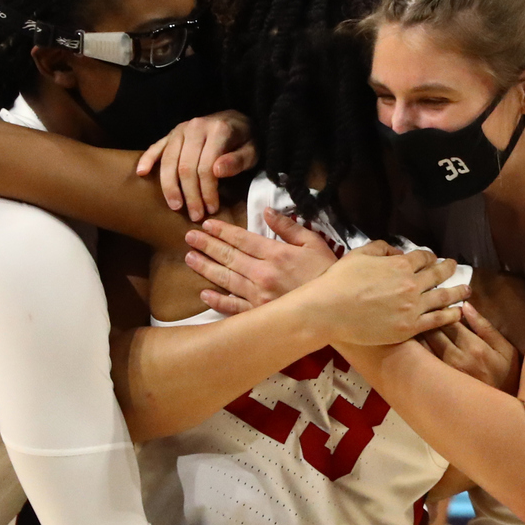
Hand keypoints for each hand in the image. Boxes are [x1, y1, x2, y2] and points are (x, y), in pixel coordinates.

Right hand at [135, 111, 256, 221]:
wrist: (236, 119)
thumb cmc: (246, 139)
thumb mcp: (252, 150)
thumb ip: (238, 161)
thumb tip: (217, 171)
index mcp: (218, 130)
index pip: (206, 167)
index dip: (207, 191)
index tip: (211, 209)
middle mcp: (195, 127)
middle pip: (186, 167)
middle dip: (190, 194)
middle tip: (195, 215)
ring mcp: (181, 129)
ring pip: (169, 161)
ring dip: (170, 187)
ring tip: (176, 206)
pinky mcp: (171, 133)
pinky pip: (156, 146)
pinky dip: (147, 159)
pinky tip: (141, 173)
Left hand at [186, 210, 338, 314]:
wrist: (336, 307)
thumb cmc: (327, 272)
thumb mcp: (313, 243)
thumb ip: (288, 227)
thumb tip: (267, 211)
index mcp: (276, 254)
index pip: (242, 239)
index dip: (222, 231)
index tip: (207, 224)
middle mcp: (263, 273)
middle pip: (229, 256)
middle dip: (207, 245)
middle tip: (189, 236)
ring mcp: (259, 296)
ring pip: (226, 278)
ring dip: (206, 267)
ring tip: (189, 258)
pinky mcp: (260, 314)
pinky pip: (234, 307)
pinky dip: (218, 300)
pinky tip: (204, 294)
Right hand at [307, 242, 467, 345]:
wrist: (329, 310)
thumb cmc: (340, 280)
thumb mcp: (360, 254)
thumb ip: (381, 249)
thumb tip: (396, 253)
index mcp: (401, 265)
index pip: (423, 257)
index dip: (429, 257)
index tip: (432, 258)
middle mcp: (412, 284)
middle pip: (438, 274)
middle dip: (448, 269)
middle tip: (455, 267)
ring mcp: (413, 307)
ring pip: (443, 297)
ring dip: (457, 291)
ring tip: (467, 289)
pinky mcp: (410, 328)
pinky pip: (437, 320)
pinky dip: (450, 315)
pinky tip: (458, 312)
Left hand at [420, 303, 520, 391]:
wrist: (502, 413)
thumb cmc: (507, 376)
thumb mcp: (506, 349)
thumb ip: (485, 326)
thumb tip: (466, 306)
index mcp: (474, 347)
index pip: (450, 320)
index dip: (443, 310)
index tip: (440, 304)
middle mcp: (456, 359)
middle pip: (433, 330)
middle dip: (428, 318)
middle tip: (423, 310)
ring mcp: (443, 373)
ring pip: (423, 345)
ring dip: (418, 332)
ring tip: (414, 323)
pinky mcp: (434, 384)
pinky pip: (419, 362)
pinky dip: (414, 350)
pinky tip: (412, 344)